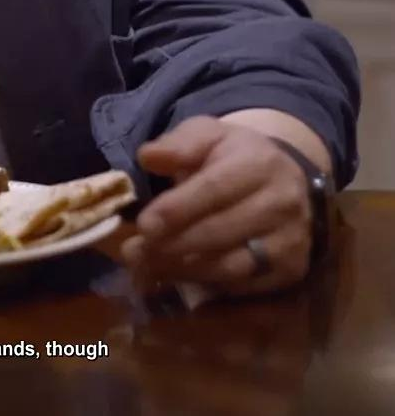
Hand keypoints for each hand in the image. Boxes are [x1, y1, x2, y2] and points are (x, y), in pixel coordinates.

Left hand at [121, 116, 312, 294]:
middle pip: (220, 232)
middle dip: (171, 245)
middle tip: (133, 251)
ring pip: (230, 266)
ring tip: (145, 267)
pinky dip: (203, 285)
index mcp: (260, 164)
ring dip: (181, 269)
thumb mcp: (206, 136)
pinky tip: (173, 277)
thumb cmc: (233, 157)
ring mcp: (290, 240)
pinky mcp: (290, 270)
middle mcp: (282, 203)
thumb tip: (147, 156)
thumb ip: (177, 145)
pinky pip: (241, 286)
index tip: (144, 225)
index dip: (176, 209)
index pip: (214, 189)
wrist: (282, 179)